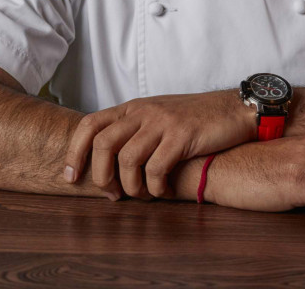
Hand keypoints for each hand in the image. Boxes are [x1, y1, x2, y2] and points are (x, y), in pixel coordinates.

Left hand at [64, 90, 253, 199]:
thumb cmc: (195, 120)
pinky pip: (156, 169)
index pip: (89, 124)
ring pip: (127, 159)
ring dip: (132, 188)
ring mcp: (162, 122)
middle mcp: (143, 111)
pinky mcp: (182, 135)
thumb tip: (106, 166)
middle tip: (113, 195)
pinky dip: (157, 189)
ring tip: (145, 195)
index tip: (71, 177)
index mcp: (133, 108)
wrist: (233, 110)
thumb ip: (133, 132)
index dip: (74, 152)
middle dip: (101, 176)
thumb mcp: (157, 117)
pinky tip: (166, 192)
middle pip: (102, 144)